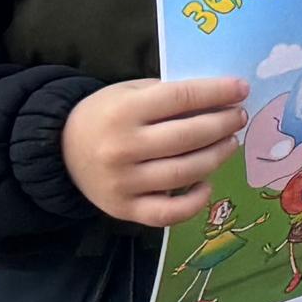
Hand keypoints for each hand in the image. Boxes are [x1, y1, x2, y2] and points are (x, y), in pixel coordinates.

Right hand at [62, 76, 247, 226]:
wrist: (59, 150)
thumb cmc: (105, 115)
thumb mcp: (130, 93)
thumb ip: (169, 96)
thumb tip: (221, 100)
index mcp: (123, 111)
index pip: (181, 98)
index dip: (217, 93)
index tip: (242, 89)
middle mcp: (122, 148)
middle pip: (187, 137)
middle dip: (222, 125)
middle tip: (238, 118)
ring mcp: (123, 183)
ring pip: (184, 173)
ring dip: (216, 157)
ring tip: (229, 143)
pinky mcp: (123, 209)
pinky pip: (168, 213)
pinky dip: (194, 202)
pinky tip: (206, 185)